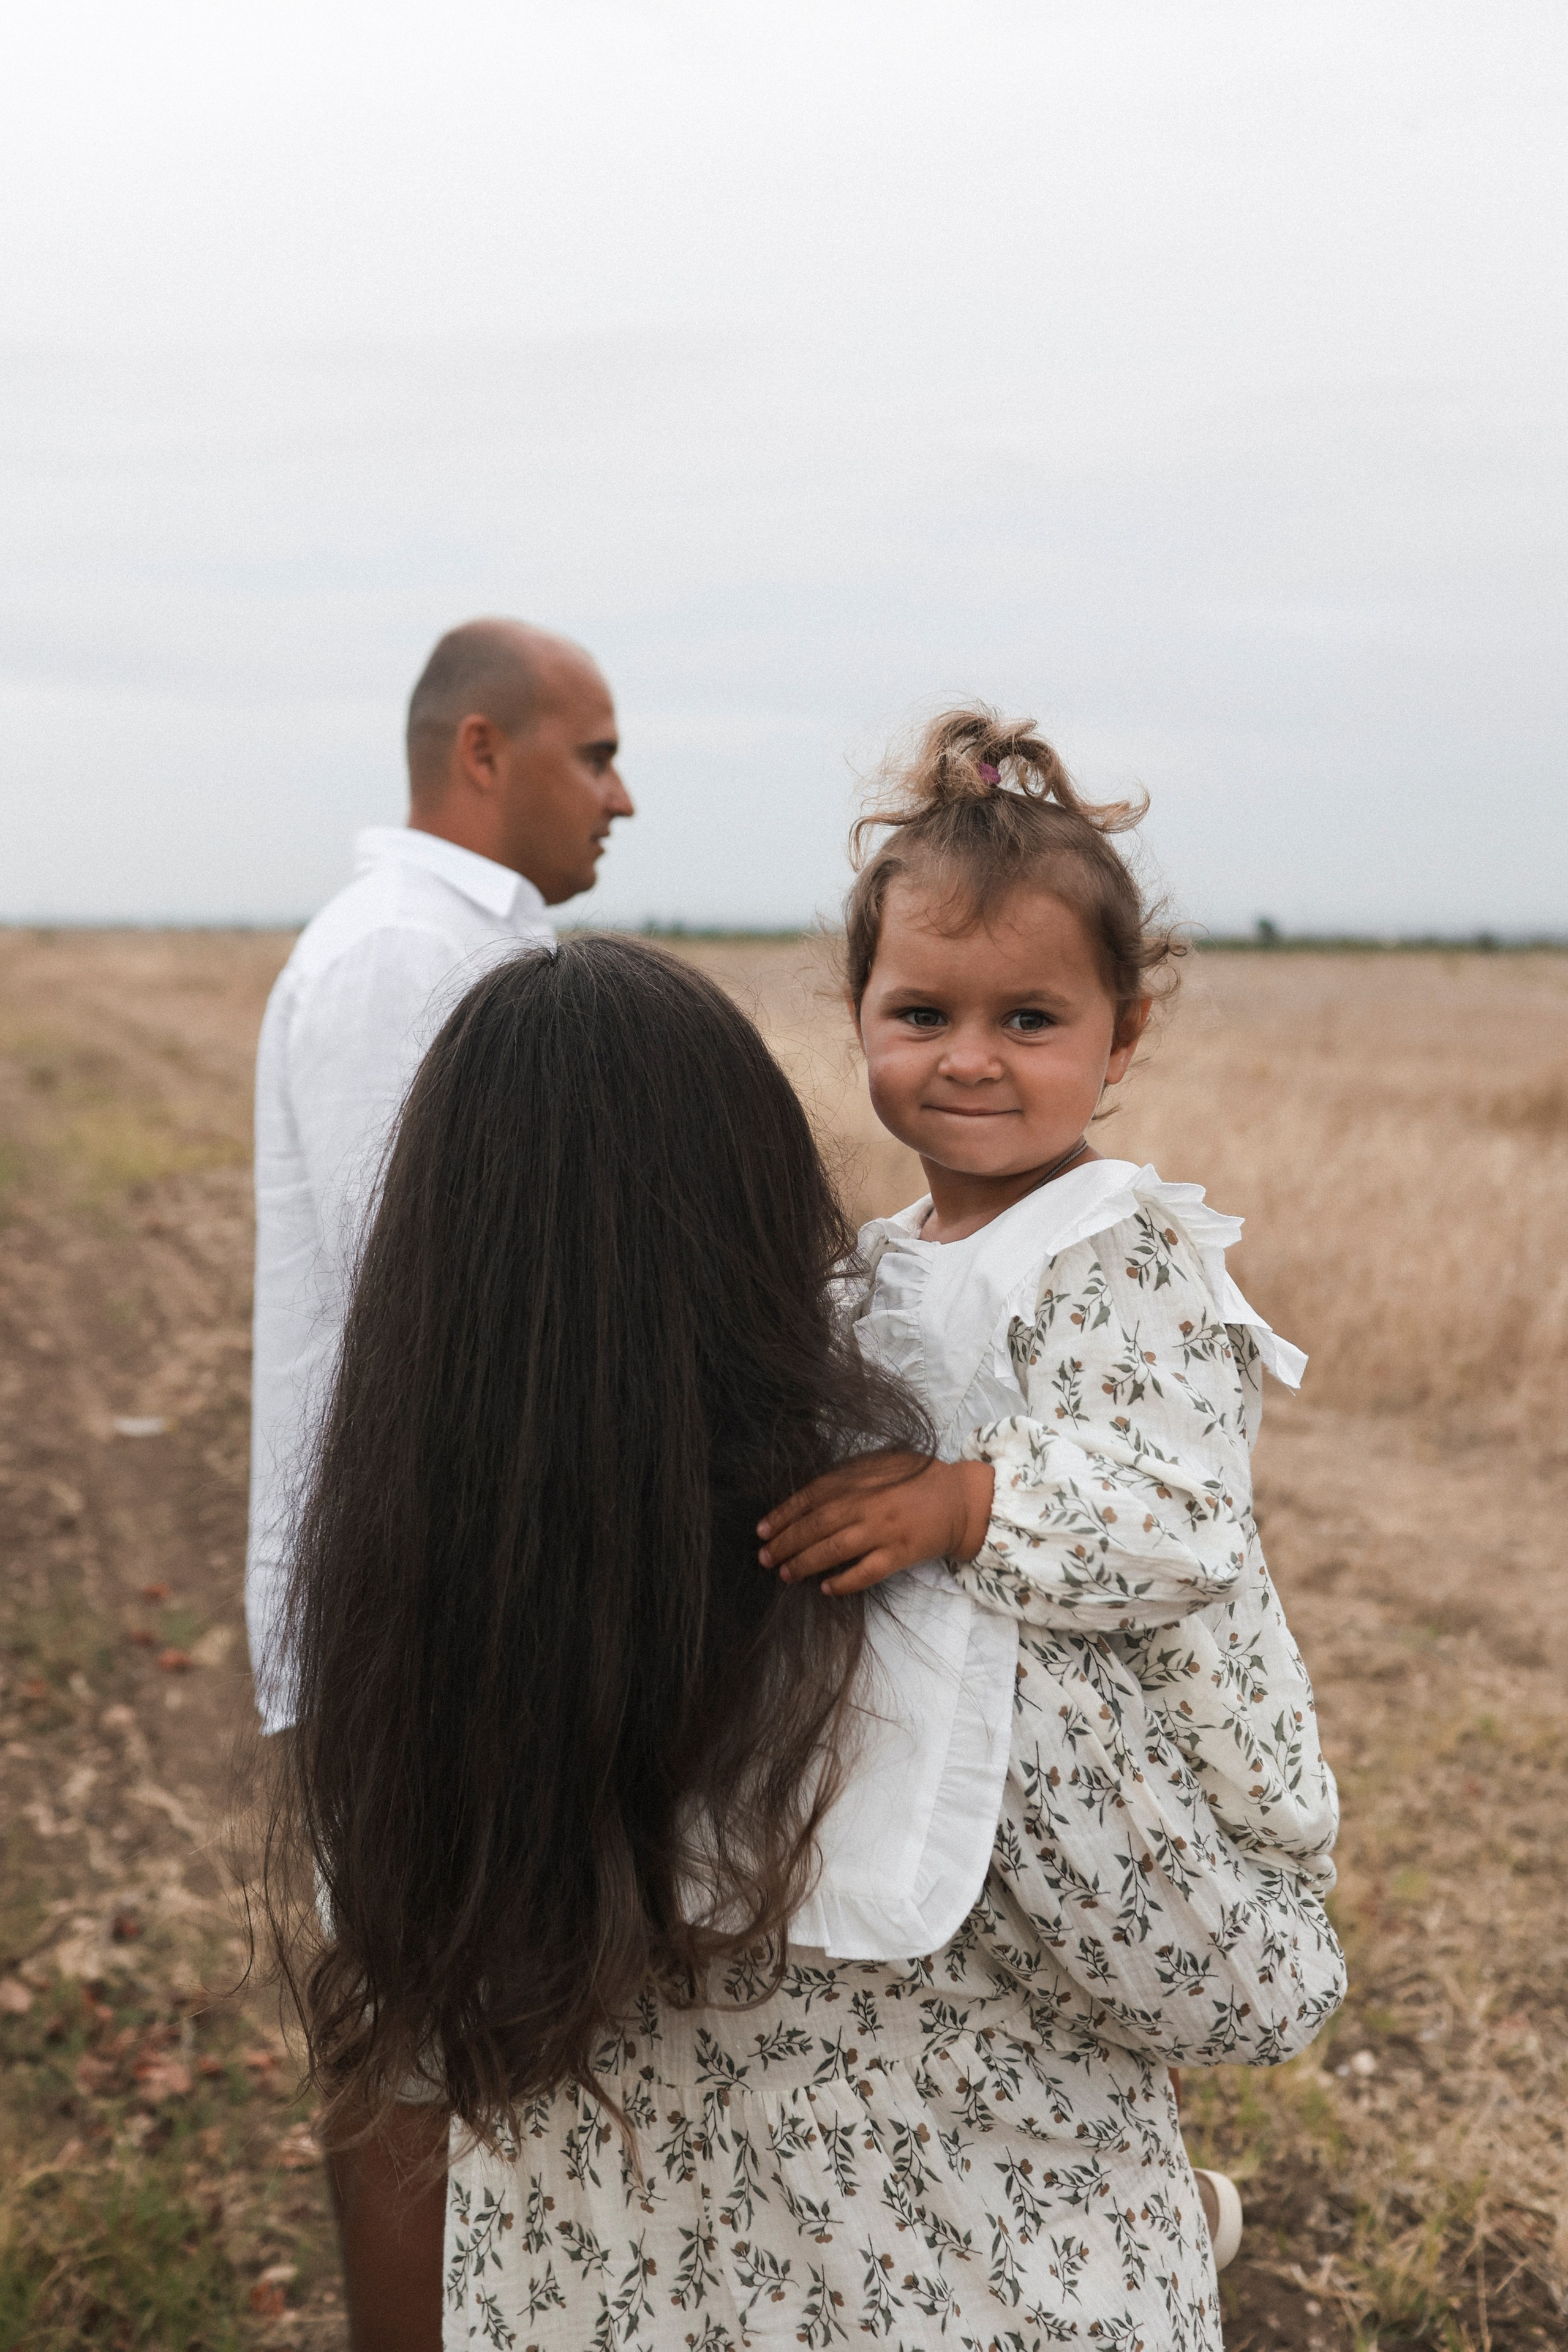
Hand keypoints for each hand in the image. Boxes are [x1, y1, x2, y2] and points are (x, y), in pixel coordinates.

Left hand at [757, 1453, 994, 1595]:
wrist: (959, 1499)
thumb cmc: (915, 1480)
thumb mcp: (878, 1466)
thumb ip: (845, 1477)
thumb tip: (807, 1498)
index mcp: (858, 1480)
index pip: (810, 1498)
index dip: (783, 1515)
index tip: (761, 1530)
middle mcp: (867, 1504)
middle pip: (816, 1525)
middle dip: (785, 1543)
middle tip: (764, 1557)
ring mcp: (883, 1531)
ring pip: (835, 1550)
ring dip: (805, 1563)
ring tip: (785, 1574)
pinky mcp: (900, 1554)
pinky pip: (866, 1572)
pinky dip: (844, 1582)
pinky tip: (826, 1589)